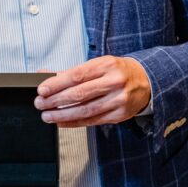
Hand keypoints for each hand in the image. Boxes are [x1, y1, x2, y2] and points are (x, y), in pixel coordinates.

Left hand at [34, 56, 151, 126]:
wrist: (147, 81)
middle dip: (56, 100)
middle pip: (80, 93)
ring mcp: (118, 99)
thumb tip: (45, 74)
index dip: (57, 84)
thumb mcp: (98, 64)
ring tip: (47, 115)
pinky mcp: (120, 115)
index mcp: (107, 65)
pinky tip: (62, 122)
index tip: (42, 90)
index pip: (77, 75)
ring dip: (63, 115)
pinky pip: (93, 120)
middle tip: (40, 104)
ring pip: (86, 110)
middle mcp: (114, 82)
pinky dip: (75, 122)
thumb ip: (72, 71)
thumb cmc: (118, 71)